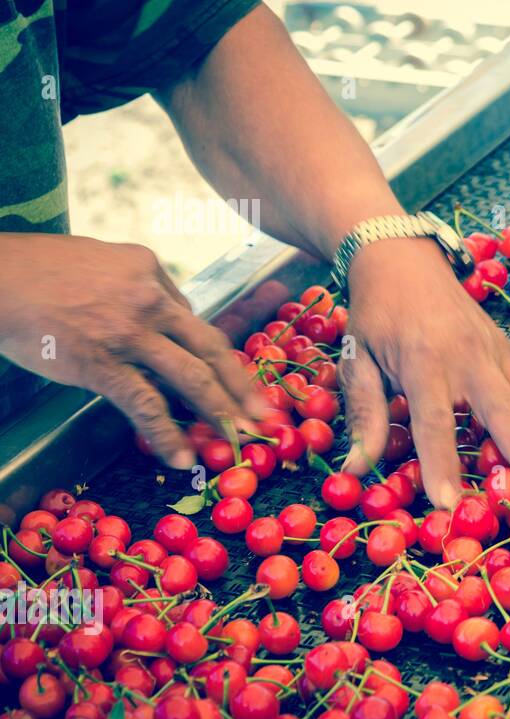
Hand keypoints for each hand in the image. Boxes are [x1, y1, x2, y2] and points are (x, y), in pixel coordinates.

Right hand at [0, 234, 263, 467]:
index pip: (192, 318)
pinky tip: (183, 456)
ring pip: (192, 376)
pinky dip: (168, 433)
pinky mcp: (101, 362)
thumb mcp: (97, 262)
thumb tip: (156, 316)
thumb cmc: (34, 271)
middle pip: (212, 347)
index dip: (210, 355)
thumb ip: (132, 287)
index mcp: (150, 270)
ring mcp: (129, 332)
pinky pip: (146, 404)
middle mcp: (151, 298)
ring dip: (222, 413)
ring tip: (241, 440)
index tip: (226, 380)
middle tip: (266, 417)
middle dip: (244, 386)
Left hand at [339, 238, 509, 507]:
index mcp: (424, 360)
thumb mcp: (356, 358)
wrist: (405, 258)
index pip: (435, 420)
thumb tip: (354, 469)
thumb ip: (364, 414)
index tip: (450, 503)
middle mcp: (471, 356)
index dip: (442, 464)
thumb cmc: (377, 313)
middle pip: (506, 411)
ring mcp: (500, 353)